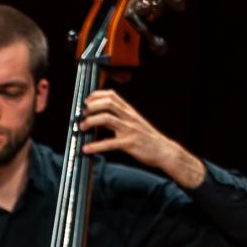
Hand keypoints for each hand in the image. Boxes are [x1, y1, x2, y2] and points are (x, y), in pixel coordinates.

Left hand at [81, 89, 205, 188]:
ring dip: (91, 121)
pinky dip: (95, 146)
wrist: (164, 151)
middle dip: (92, 106)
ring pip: (107, 119)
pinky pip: (109, 144)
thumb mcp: (135, 121)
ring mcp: (129, 130)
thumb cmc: (147, 137)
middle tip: (83, 114)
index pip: (112, 95)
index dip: (96, 95)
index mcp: (130, 111)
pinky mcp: (129, 144)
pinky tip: (87, 149)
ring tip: (82, 127)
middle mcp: (129, 117)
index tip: (86, 101)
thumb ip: (121, 116)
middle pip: (108, 103)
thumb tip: (101, 115)